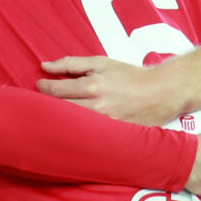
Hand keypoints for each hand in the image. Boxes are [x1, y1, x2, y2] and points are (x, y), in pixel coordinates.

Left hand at [36, 54, 193, 126]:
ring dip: (58, 121)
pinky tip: (69, 129)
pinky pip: (85, 137)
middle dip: (45, 106)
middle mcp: (96, 107)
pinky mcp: (109, 137)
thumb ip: (72, 64)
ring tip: (53, 116)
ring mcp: (103, 125)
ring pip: (70, 126)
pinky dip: (74, 132)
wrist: (159, 93)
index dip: (43, 88)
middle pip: (59, 111)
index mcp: (93, 86)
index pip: (56, 90)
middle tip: (40, 103)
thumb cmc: (130, 76)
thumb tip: (45, 66)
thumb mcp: (101, 63)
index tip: (40, 86)